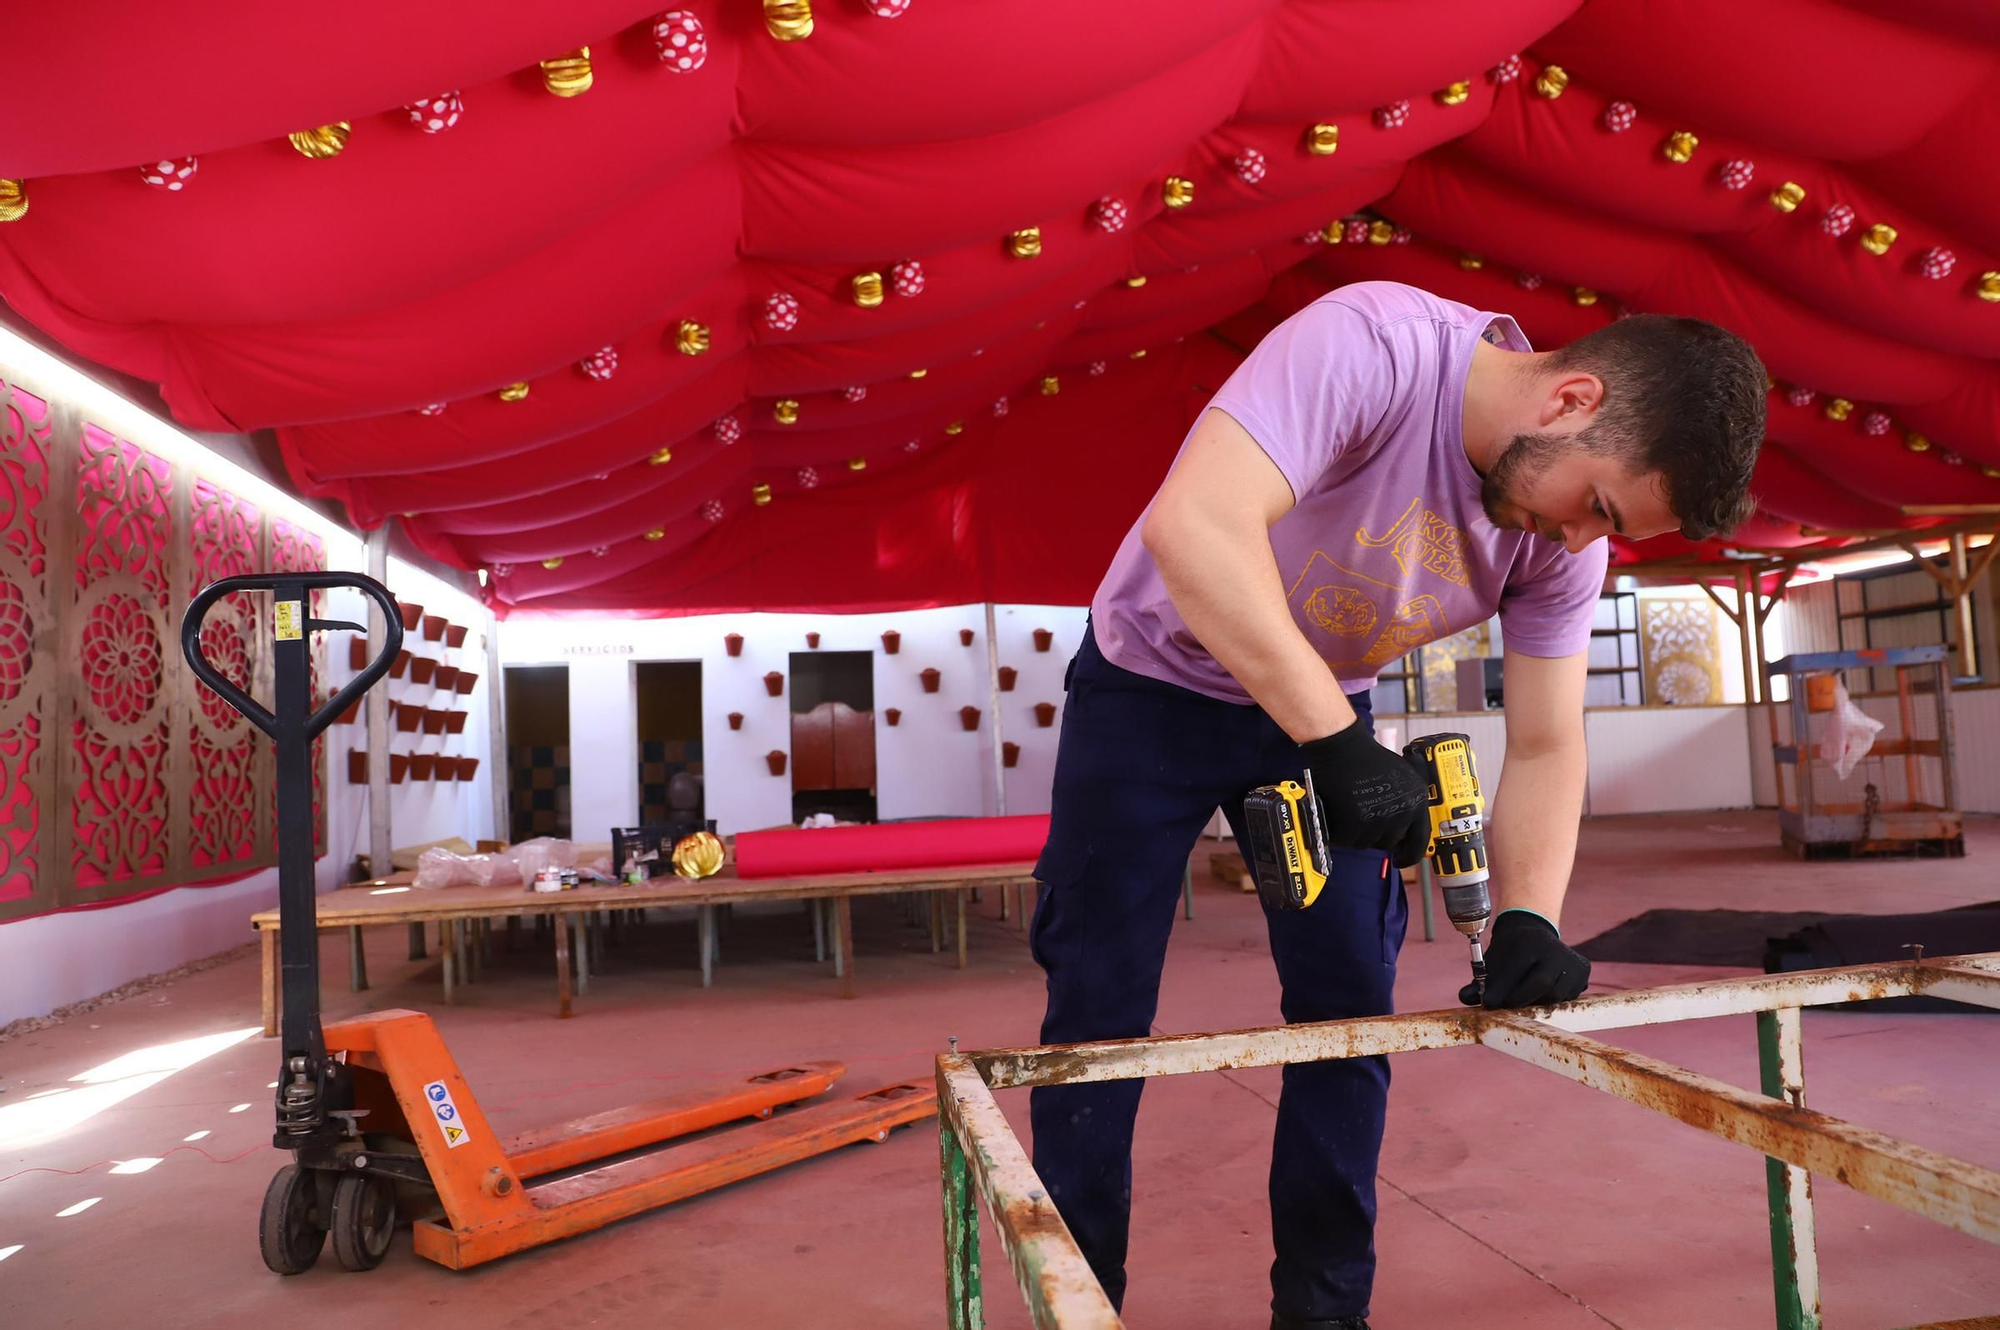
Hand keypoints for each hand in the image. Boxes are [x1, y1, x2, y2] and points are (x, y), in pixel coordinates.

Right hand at [1299, 722, 1431, 867]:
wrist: (1344, 748)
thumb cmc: (1370, 760)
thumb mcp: (1404, 779)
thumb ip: (1410, 804)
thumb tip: (1408, 833)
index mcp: (1417, 802)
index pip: (1420, 841)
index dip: (1410, 854)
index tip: (1400, 859)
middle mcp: (1400, 813)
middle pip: (1389, 843)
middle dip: (1378, 834)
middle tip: (1366, 816)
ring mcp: (1376, 820)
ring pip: (1367, 843)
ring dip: (1359, 833)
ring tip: (1352, 810)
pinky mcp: (1353, 825)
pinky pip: (1348, 840)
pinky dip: (1342, 832)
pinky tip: (1341, 814)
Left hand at [1461, 909, 1590, 1008]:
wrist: (1533, 935)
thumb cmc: (1509, 953)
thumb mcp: (1492, 961)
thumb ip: (1479, 980)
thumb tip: (1465, 997)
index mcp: (1529, 940)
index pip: (1516, 969)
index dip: (1502, 989)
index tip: (1489, 1003)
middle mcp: (1554, 947)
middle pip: (1541, 983)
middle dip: (1521, 999)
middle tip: (1507, 1006)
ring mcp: (1571, 959)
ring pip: (1555, 994)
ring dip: (1537, 1002)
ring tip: (1523, 997)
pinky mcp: (1583, 970)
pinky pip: (1569, 996)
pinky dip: (1553, 1000)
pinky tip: (1541, 993)